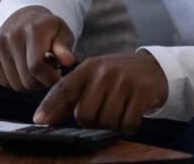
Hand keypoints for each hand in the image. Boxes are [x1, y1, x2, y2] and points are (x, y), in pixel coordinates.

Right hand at [0, 5, 75, 91]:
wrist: (24, 17)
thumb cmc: (48, 30)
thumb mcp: (62, 33)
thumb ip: (64, 48)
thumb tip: (68, 61)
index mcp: (32, 29)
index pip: (37, 67)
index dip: (49, 78)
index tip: (57, 75)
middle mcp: (11, 34)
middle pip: (26, 79)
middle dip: (40, 83)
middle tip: (47, 74)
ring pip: (15, 83)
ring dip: (28, 84)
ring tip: (35, 71)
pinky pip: (3, 82)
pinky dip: (15, 81)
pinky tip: (22, 69)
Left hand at [32, 50, 167, 133]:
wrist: (154, 68)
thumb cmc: (118, 77)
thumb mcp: (95, 78)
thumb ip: (72, 96)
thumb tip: (45, 117)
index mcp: (89, 67)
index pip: (64, 88)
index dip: (50, 106)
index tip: (39, 120)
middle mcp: (104, 72)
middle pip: (85, 114)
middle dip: (93, 121)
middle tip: (104, 112)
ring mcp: (124, 81)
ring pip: (106, 121)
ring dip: (113, 124)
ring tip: (119, 110)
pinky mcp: (141, 92)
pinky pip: (127, 124)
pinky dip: (129, 126)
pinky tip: (132, 114)